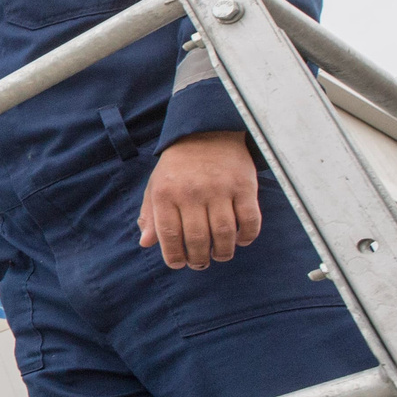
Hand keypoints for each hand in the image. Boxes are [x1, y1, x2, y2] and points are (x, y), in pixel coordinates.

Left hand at [138, 131, 262, 268]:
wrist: (207, 132)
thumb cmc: (178, 166)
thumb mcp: (156, 186)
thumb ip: (150, 215)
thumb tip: (146, 243)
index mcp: (166, 193)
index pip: (168, 235)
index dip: (173, 256)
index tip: (178, 264)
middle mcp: (192, 192)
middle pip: (197, 238)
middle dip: (199, 259)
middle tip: (200, 264)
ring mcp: (220, 189)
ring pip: (224, 233)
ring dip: (223, 252)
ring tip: (220, 255)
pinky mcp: (244, 186)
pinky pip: (250, 219)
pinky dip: (248, 236)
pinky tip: (241, 240)